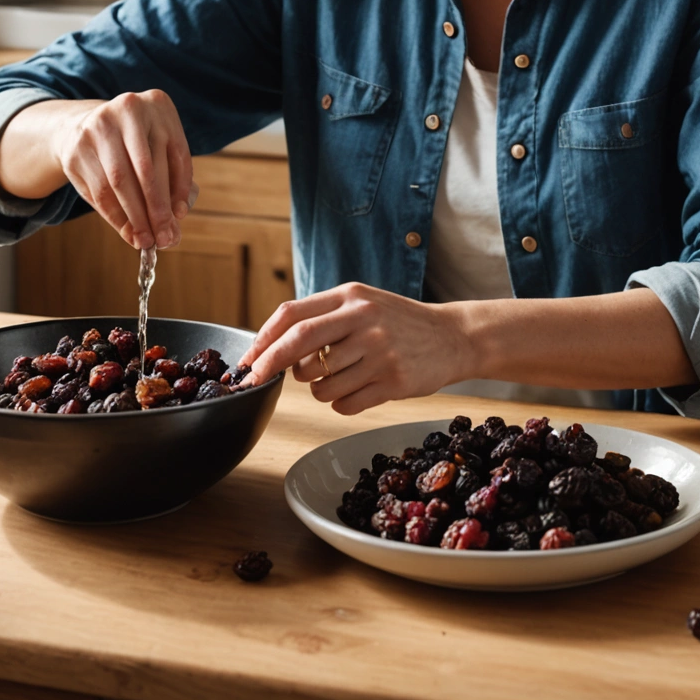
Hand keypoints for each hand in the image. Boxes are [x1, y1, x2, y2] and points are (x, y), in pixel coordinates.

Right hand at [46, 91, 195, 250]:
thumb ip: (173, 175)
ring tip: (145, 239)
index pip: (176, 153)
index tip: (180, 217)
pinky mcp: (76, 150)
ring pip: (119, 182)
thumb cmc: (136, 142)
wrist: (88, 125)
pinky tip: (126, 230)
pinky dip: (114, 215)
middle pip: (146, 170)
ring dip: (134, 216)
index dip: (179, 189)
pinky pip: (97, 190)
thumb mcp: (159, 144)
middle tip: (163, 237)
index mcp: (157, 104)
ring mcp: (97, 127)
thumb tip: (176, 217)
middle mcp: (127, 110)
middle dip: (156, 209)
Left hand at [243, 283, 476, 414]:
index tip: (247, 361)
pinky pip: (343, 404)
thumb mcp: (363, 303)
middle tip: (259, 381)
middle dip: (270, 367)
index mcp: (350, 296)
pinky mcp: (392, 381)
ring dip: (318, 388)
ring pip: (319, 384)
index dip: (262, 341)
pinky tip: (360, 389)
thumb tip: (270, 346)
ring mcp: (378, 352)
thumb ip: (322, 317)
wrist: (452, 336)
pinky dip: (341, 402)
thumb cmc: (398, 321)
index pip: (292, 315)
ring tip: (341, 377)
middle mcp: (363, 320)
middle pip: (297, 345)